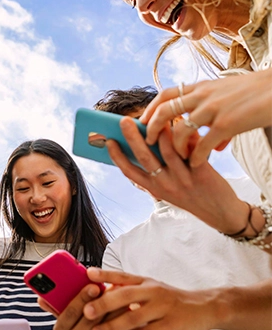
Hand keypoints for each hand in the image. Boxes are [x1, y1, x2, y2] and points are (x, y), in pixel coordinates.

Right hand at [38, 283, 119, 329]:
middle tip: (112, 285)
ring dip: (116, 307)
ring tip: (123, 292)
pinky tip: (129, 308)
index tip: (93, 285)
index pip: (70, 311)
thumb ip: (57, 306)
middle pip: (89, 318)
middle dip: (102, 300)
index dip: (82, 297)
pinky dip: (124, 321)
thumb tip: (40, 299)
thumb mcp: (67, 321)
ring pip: (105, 325)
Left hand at [82, 268, 221, 329]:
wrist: (203, 308)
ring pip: (133, 316)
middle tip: (86, 311)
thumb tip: (104, 289)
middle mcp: (152, 291)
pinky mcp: (170, 324)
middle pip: (124, 294)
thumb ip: (130, 289)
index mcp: (145, 281)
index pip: (122, 275)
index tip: (88, 274)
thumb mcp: (150, 288)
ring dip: (113, 325)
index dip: (105, 274)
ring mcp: (161, 307)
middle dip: (104, 303)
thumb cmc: (169, 299)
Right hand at [106, 117, 249, 233]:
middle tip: (123, 120)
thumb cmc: (191, 195)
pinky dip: (184, 136)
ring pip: (167, 151)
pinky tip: (181, 124)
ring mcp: (182, 180)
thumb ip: (155, 171)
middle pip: (144, 158)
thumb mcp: (167, 189)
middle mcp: (165, 185)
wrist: (221, 213)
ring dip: (160, 132)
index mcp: (153, 188)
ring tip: (157, 117)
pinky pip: (190, 151)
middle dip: (132, 138)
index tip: (108, 141)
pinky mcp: (201, 174)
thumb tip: (143, 141)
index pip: (129, 172)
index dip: (117, 156)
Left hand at [140, 70, 271, 166]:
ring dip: (174, 148)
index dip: (150, 109)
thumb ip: (216, 120)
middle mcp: (202, 96)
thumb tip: (215, 145)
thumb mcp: (229, 99)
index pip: (166, 94)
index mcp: (201, 88)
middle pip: (164, 110)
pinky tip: (196, 164)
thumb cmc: (256, 95)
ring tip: (176, 158)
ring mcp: (213, 109)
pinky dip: (196, 157)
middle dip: (151, 128)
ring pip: (179, 130)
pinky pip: (203, 144)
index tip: (142, 121)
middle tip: (147, 142)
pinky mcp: (227, 123)